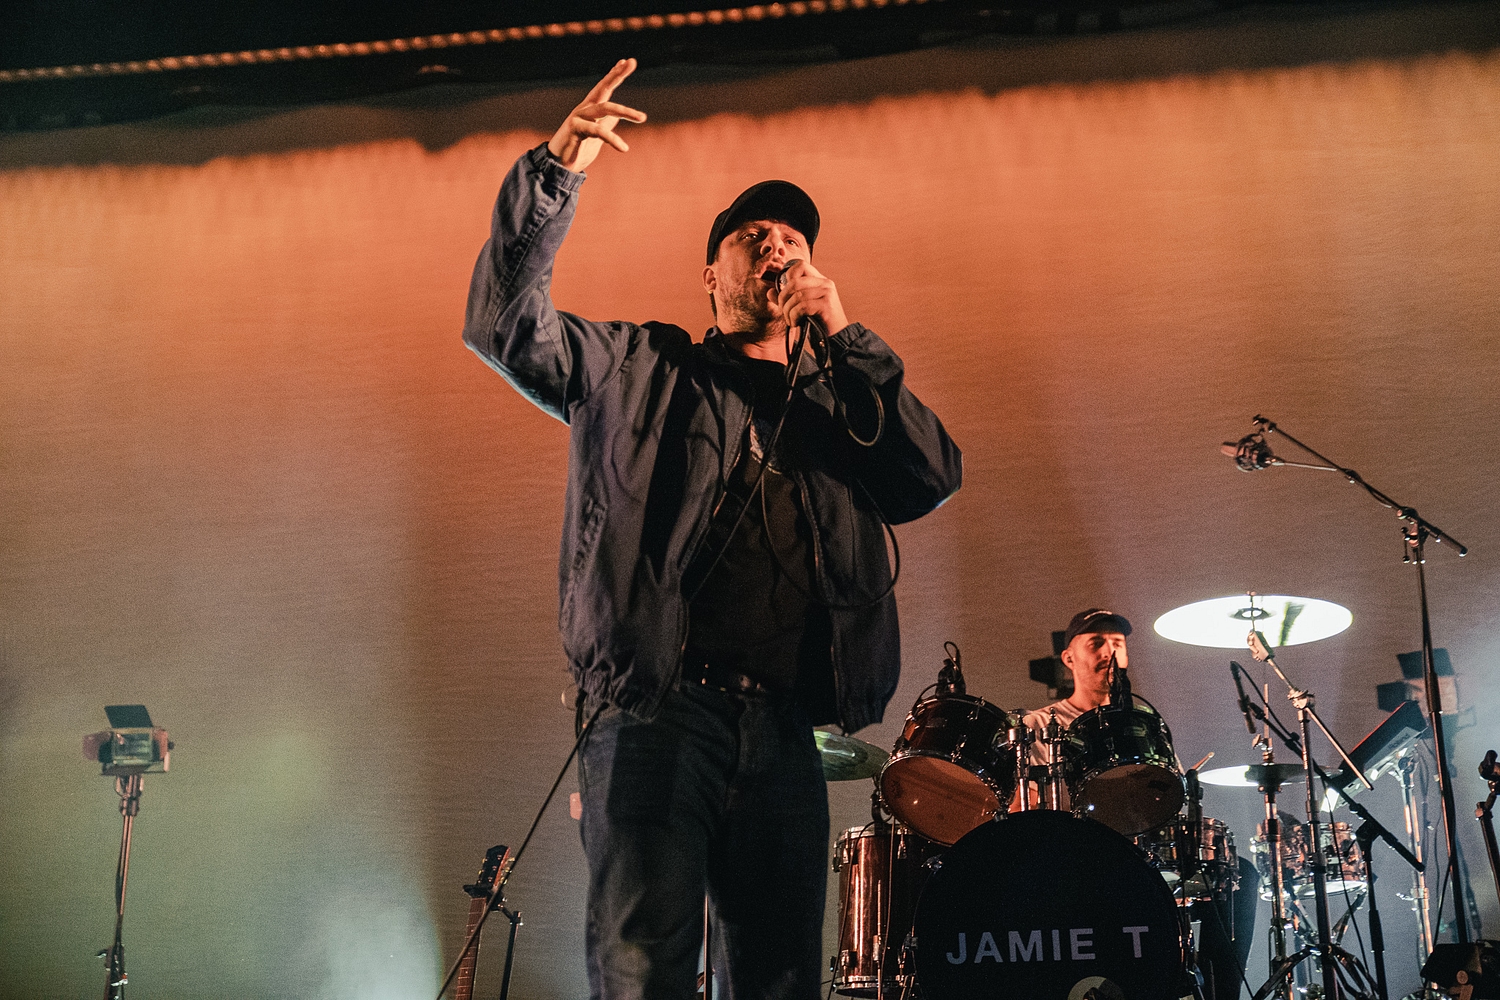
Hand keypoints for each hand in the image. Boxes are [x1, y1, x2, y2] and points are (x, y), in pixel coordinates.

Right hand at [547, 58, 646, 172]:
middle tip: (632, 61)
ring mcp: (579, 117)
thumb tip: (615, 119)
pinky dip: (612, 139)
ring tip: (643, 118)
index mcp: (590, 109)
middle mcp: (584, 109)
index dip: (615, 74)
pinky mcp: (575, 129)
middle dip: (617, 74)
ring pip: (604, 109)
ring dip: (626, 112)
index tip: (627, 61)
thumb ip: (605, 126)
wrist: (558, 166)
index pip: (604, 88)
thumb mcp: (596, 137)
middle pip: (603, 87)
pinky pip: (597, 131)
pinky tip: (624, 148)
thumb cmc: (577, 150)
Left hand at [772, 259, 847, 335]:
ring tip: (790, 320)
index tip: (785, 293)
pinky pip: (802, 306)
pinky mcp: (826, 305)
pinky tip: (796, 323)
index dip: (788, 276)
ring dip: (788, 311)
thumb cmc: (819, 323)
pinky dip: (794, 316)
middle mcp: (825, 283)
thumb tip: (770, 292)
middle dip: (783, 298)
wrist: (836, 338)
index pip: (800, 265)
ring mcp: (827, 293)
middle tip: (784, 311)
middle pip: (794, 281)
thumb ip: (786, 299)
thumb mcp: (801, 308)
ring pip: (797, 295)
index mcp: (820, 280)